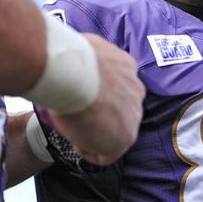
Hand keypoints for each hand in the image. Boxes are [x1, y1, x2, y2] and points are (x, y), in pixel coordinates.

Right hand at [46, 33, 144, 165]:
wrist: (74, 74)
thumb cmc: (69, 58)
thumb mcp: (81, 47)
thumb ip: (84, 55)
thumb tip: (66, 53)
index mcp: (127, 67)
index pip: (118, 86)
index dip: (99, 96)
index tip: (80, 99)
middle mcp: (136, 90)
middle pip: (121, 109)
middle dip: (100, 116)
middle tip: (77, 117)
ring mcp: (134, 114)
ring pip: (116, 132)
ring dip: (96, 134)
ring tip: (75, 131)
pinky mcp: (125, 137)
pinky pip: (108, 153)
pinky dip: (91, 152)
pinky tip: (77, 143)